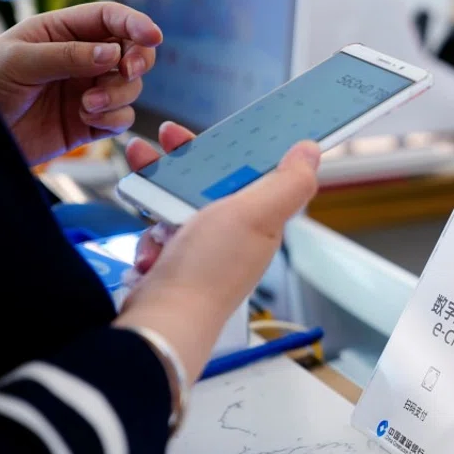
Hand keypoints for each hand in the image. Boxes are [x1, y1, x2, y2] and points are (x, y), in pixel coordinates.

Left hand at [0, 2, 161, 164]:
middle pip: (131, 52)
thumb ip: (68, 55)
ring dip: (117, 96)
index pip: (109, 19)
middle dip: (136, 62)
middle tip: (126, 72)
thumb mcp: (21, 60)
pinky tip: (86, 118)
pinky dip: (112, 119)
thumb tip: (113, 53)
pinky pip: (122, 118)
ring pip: (131, 88)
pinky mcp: (93, 123)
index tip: (152, 36)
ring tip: (87, 105)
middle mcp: (82, 60)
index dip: (134, 24)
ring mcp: (90, 91)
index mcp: (62, 33)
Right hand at [114, 137, 320, 380]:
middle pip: (207, 184)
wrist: (164, 320)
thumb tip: (311, 152)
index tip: (209, 133)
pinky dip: (149, 238)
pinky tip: (152, 252)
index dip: (231, 150)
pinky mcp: (174, 264)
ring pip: (175, 206)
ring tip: (142, 189)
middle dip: (178, 166)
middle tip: (154, 147)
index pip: (250, 173)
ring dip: (156, 198)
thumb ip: (288, 183)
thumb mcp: (257, 214)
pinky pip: (157, 234)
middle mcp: (235, 236)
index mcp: (261, 220)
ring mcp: (203, 251)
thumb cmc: (210, 270)